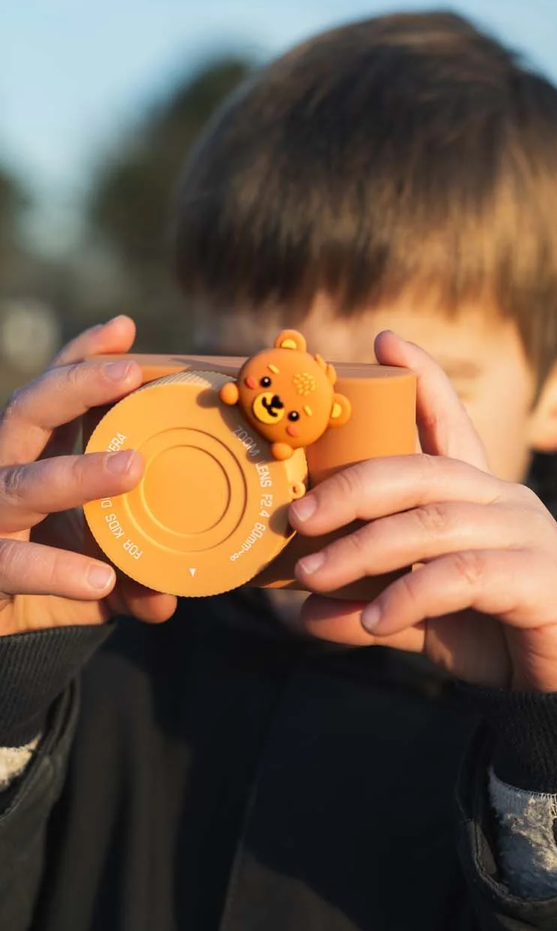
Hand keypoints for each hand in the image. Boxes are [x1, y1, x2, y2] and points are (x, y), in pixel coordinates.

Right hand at [0, 315, 176, 636]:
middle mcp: (2, 475)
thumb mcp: (93, 575)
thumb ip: (132, 578)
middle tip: (128, 374)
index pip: (52, 396)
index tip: (124, 330)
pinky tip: (98, 579)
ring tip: (132, 468)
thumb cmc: (36, 583)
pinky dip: (55, 569)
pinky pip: (12, 563)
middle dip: (75, 386)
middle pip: (26, 411)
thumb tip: (166, 599)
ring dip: (75, 473)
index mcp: (32, 458)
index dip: (80, 358)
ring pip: (20, 483)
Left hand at [291, 332, 556, 691]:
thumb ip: (370, 603)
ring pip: (432, 523)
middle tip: (297, 516)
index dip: (422, 379)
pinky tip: (373, 621)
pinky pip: (462, 576)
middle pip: (420, 471)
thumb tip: (303, 610)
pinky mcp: (540, 577)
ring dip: (364, 549)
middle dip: (351, 487)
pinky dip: (409, 596)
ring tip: (313, 576)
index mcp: (477, 495)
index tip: (384, 342)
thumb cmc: (496, 631)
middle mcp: (503, 500)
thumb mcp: (423, 615)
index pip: (450, 423)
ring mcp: (526, 533)